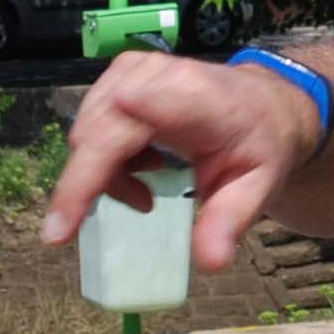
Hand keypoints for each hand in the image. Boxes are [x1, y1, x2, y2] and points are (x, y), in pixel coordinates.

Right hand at [39, 52, 321, 272]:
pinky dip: (105, 158)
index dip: (101, 150)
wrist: (260, 104)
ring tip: (148, 191)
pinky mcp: (117, 74)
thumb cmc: (257, 144)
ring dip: (104, 174)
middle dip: (87, 186)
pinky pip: (90, 126)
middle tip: (136, 210)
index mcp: (196, 97)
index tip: (73, 181)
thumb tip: (209, 263)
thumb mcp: (257, 187)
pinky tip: (143, 167)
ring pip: (87, 135)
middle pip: (98, 136)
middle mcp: (154, 75)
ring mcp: (130, 70)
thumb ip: (229, 221)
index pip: (145, 107)